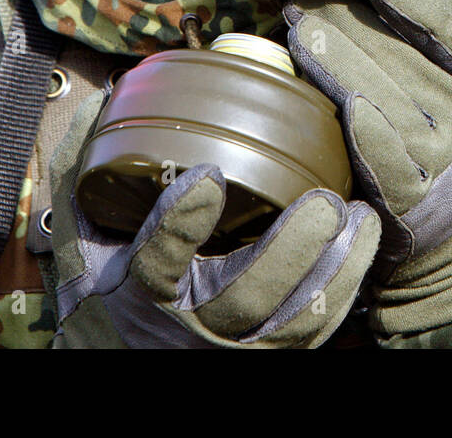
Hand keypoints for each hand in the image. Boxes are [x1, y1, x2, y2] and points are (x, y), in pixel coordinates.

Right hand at [48, 104, 379, 347]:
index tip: (207, 175)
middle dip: (290, 249)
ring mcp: (238, 341)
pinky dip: (346, 284)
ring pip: (293, 320)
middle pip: (244, 297)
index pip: (157, 262)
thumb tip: (103, 104)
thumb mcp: (92, 229)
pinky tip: (361, 238)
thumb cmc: (121, 275)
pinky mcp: (275, 347)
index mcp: (145, 289)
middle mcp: (193, 323)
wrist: (143, 345)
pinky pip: (317, 327)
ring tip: (357, 217)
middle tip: (322, 202)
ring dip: (335, 268)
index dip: (180, 222)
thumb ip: (89, 170)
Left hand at [285, 0, 451, 333]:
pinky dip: (370, 135)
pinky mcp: (412, 199)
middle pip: (407, 62)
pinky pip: (389, 163)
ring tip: (303, 34)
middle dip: (351, 24)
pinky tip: (346, 108)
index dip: (419, 1)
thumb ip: (423, 43)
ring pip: (391, 104)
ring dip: (343, 65)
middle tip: (305, 0)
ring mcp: (440, 159)